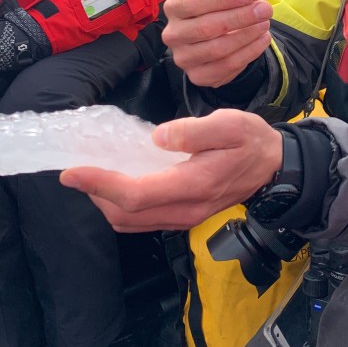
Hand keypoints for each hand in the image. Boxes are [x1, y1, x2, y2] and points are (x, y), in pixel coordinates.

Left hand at [60, 109, 282, 232]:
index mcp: (194, 185)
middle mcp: (185, 209)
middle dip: (95, 194)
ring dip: (106, 202)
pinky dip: (121, 206)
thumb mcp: (231, 124)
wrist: (275, 168)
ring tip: (91, 177)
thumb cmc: (252, 142)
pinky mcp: (183, 216)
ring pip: (131, 222)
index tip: (72, 171)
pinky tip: (116, 183)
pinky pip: (142, 220)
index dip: (100, 184)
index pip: (136, 194)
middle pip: (126, 214)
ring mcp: (184, 217)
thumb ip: (194, 131)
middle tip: (77, 170)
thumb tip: (159, 138)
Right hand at [162, 0, 272, 86]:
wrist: (214, 38)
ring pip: (218, 49)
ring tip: (265, 24)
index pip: (194, 2)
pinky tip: (263, 40)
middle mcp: (173, 34)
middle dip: (240, 17)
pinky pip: (227, 66)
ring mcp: (183, 58)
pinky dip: (249, 53)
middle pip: (206, 27)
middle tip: (265, 10)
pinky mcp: (197, 76)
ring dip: (247, 36)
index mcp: (174, 8)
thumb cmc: (218, 9)